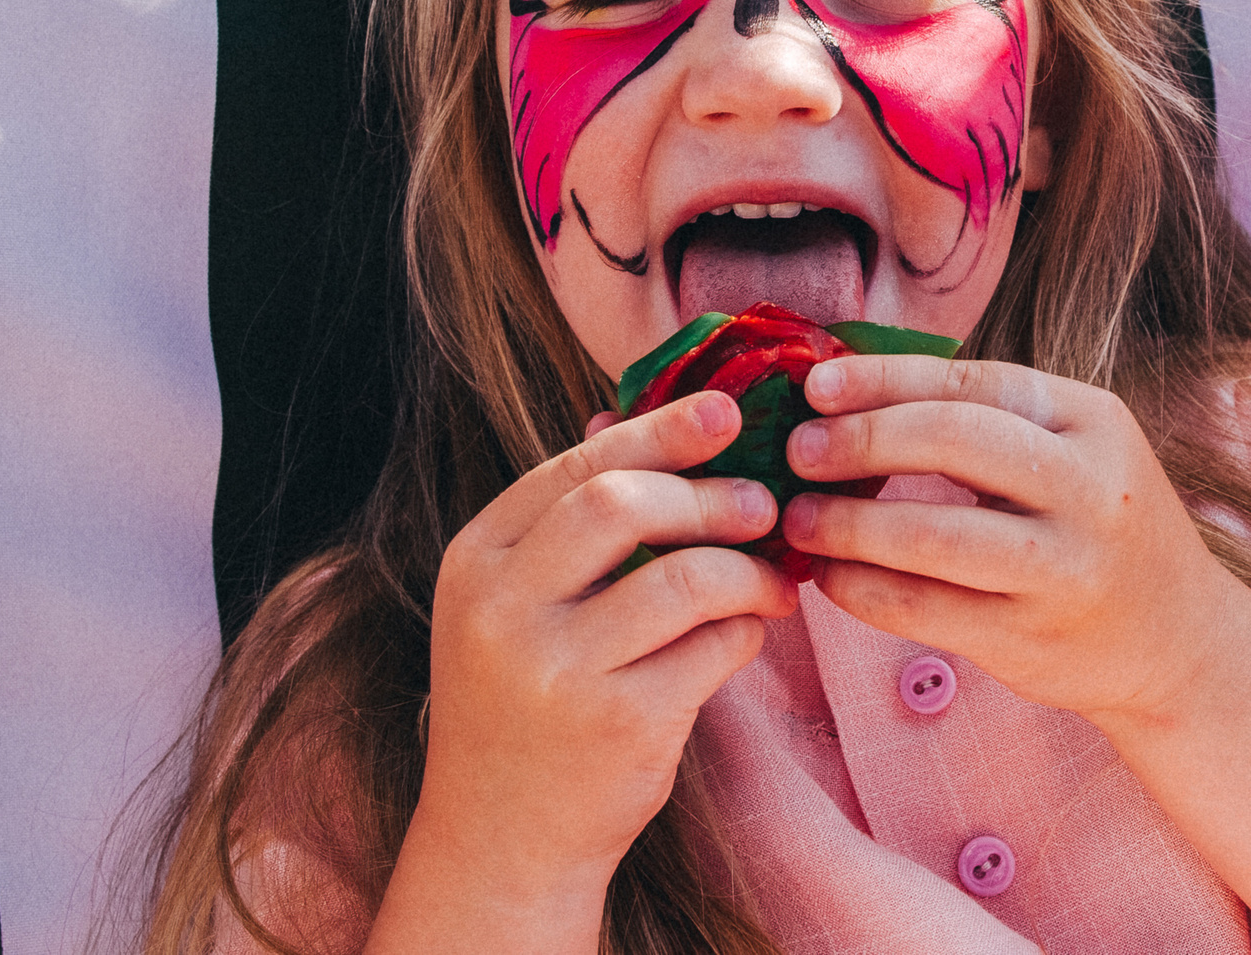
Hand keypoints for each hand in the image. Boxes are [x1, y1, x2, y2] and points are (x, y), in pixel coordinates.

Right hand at [373, 391, 798, 952]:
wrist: (502, 837)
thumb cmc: (528, 699)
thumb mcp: (517, 603)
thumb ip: (572, 520)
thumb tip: (646, 413)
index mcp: (477, 559)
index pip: (576, 465)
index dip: (660, 430)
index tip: (728, 412)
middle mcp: (503, 608)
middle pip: (623, 503)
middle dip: (709, 495)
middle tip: (764, 504)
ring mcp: (555, 668)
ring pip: (684, 576)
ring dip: (747, 569)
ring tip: (773, 581)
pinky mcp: (617, 722)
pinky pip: (712, 648)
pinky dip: (744, 633)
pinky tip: (745, 637)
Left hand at [778, 354, 1238, 724]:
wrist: (1180, 643)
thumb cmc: (1097, 528)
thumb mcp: (1072, 453)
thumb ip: (984, 422)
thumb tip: (848, 392)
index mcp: (1093, 420)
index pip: (974, 383)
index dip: (884, 379)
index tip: (815, 386)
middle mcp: (1088, 489)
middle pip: (954, 442)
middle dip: (862, 441)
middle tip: (798, 450)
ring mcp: (1064, 570)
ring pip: (934, 535)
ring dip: (850, 524)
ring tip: (798, 519)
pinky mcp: (1032, 641)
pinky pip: (926, 610)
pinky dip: (865, 590)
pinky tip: (831, 576)